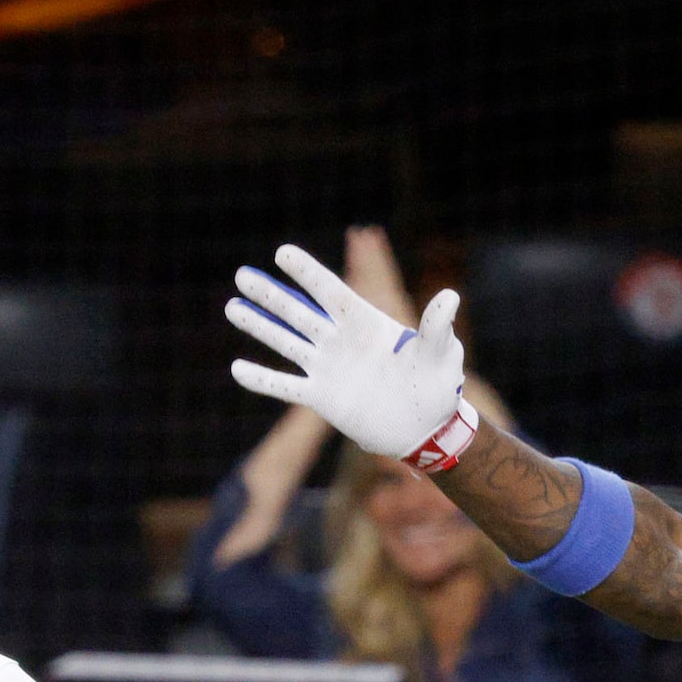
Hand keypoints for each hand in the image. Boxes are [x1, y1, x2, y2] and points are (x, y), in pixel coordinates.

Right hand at [228, 243, 469, 462]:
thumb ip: (437, 326)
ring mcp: (329, 368)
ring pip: (286, 343)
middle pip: (298, 313)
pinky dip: (263, 379)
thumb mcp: (441, 354)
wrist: (425, 429)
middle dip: (271, 295)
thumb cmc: (437, 386)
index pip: (330, 292)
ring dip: (259, 327)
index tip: (281, 253)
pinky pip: (286, 386)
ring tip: (232, 307)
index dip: (306, 273)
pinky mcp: (322, 397)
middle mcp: (341, 341)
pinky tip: (237, 369)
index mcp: (365, 323)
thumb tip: (449, 296)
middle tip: (241, 275)